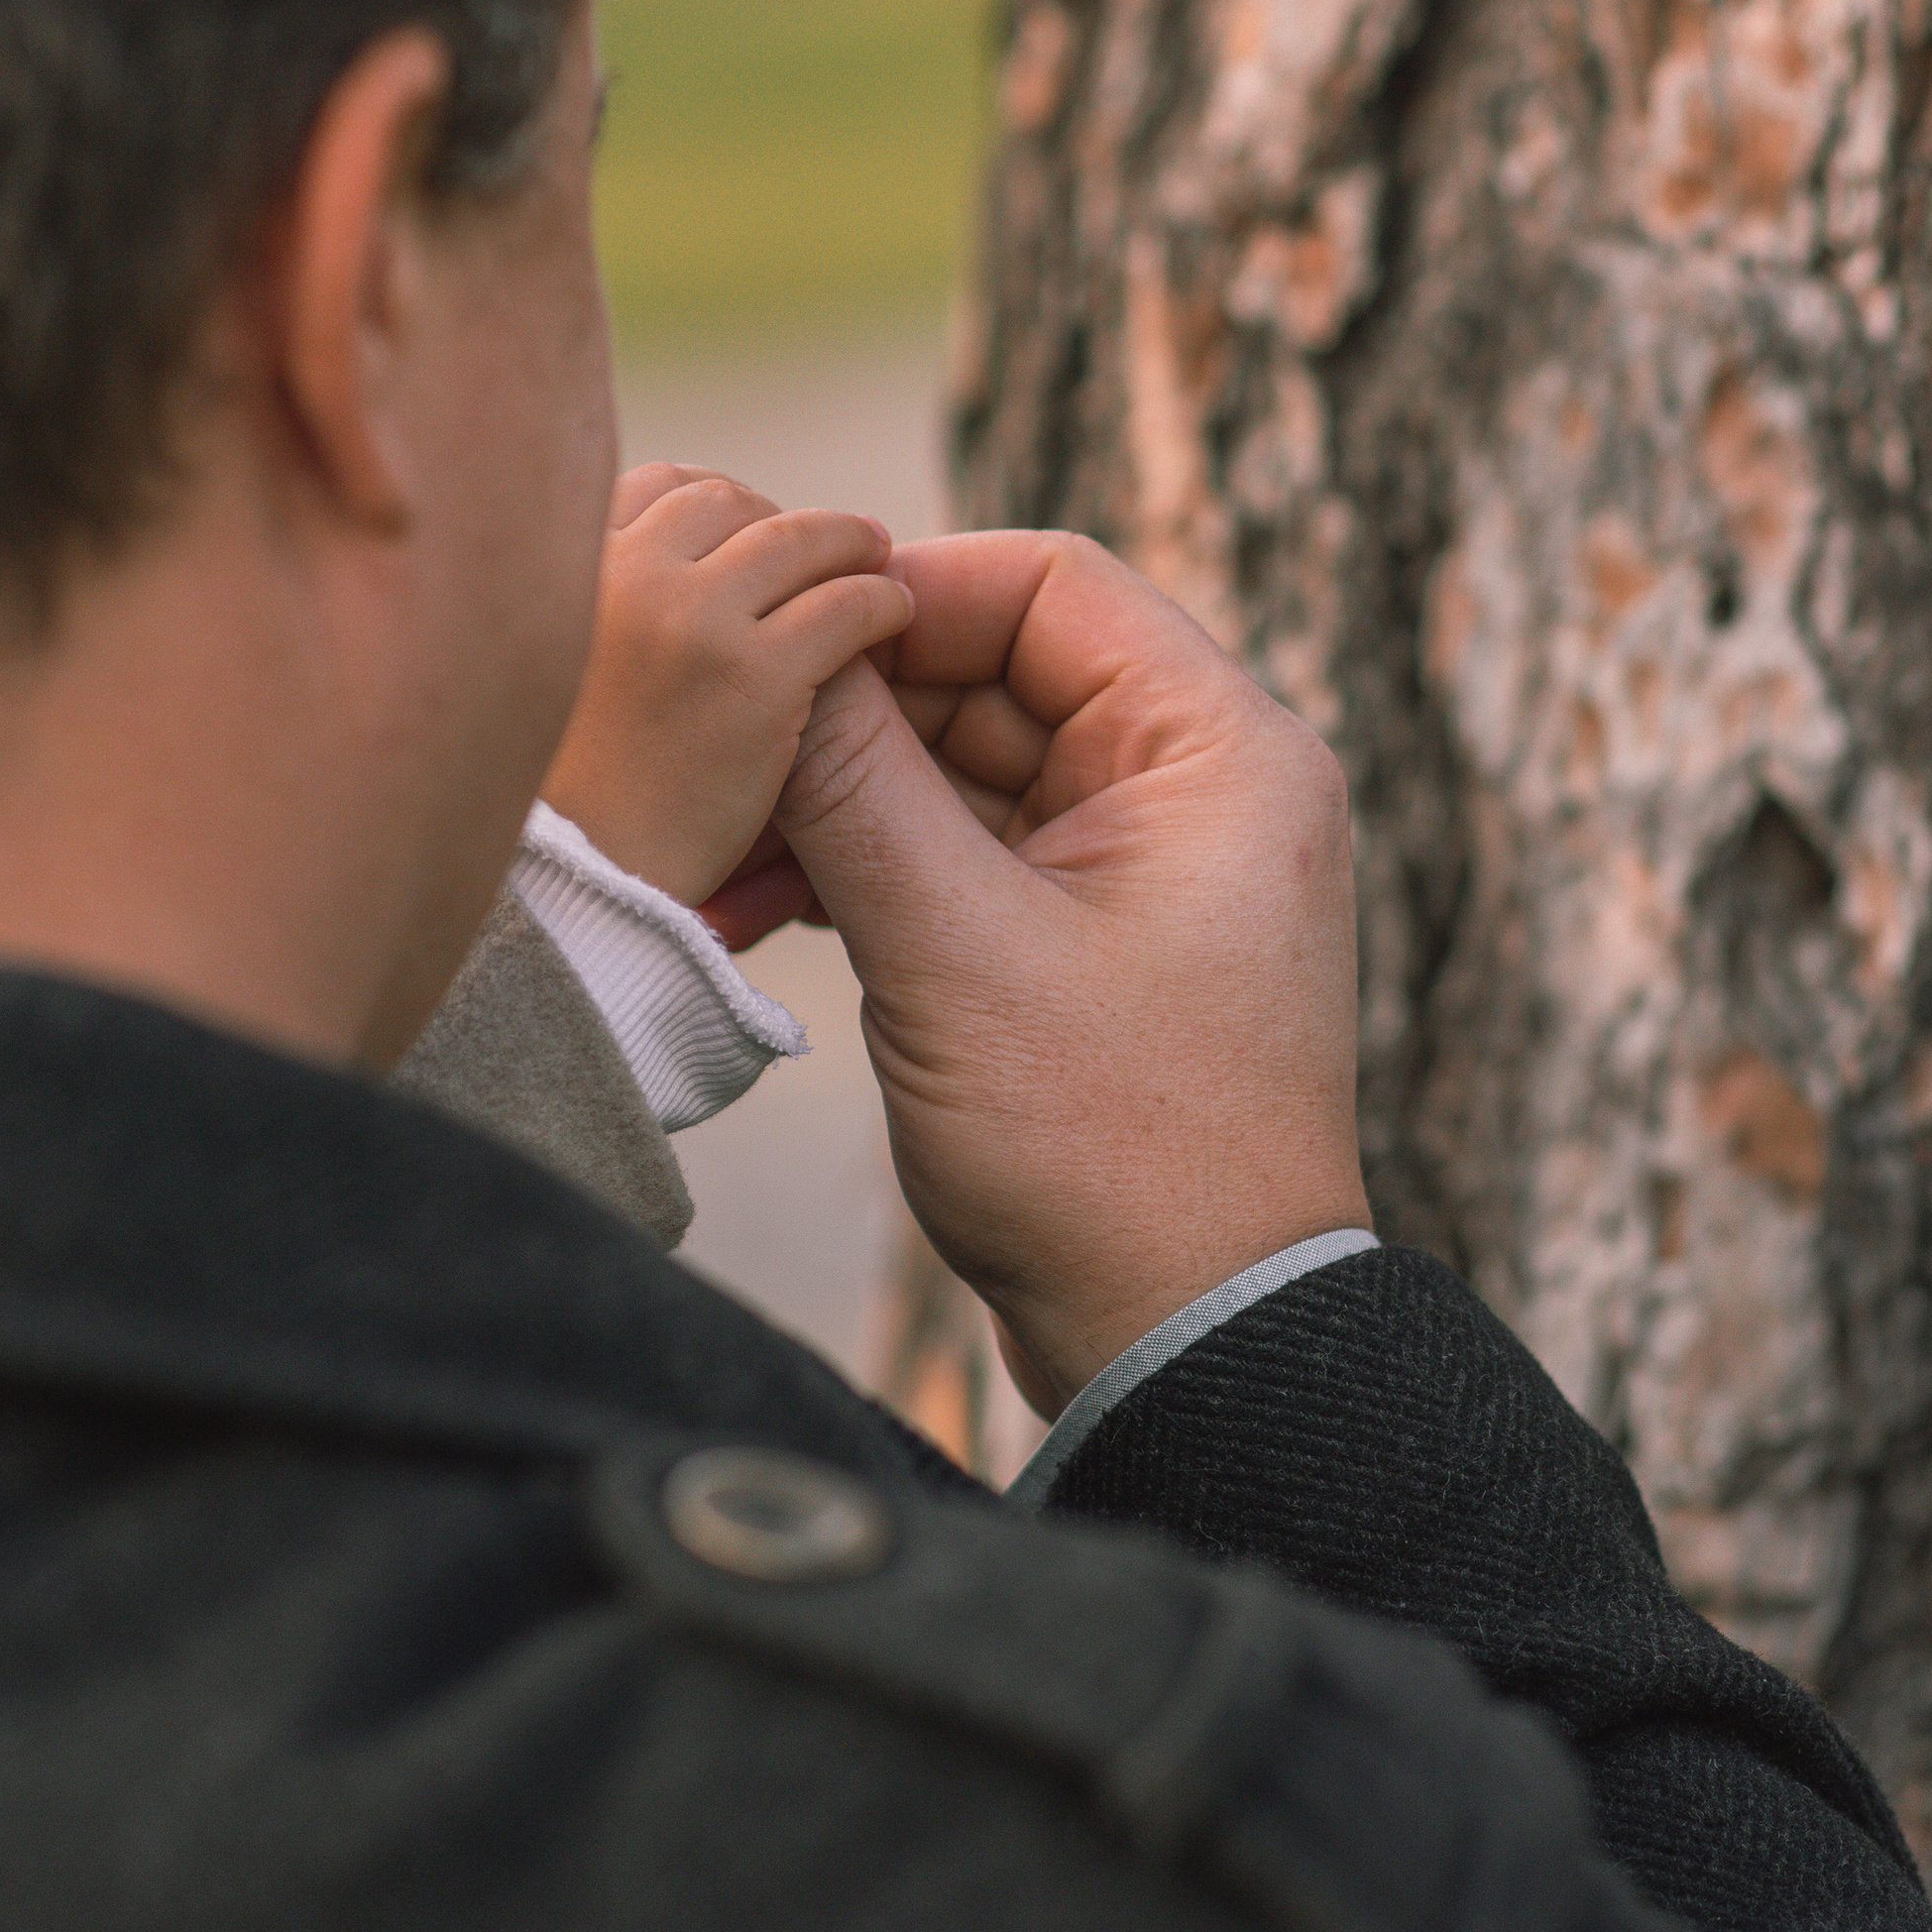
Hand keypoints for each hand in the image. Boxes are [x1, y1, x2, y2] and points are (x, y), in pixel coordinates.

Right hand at [544, 465, 911, 909]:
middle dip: (772, 528)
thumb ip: (592, 639)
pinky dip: (880, 605)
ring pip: (787, 542)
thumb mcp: (542, 701)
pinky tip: (894, 620)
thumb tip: (650, 603)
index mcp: (544, 576)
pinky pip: (842, 608)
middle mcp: (607, 573)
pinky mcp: (750, 680)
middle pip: (718, 504)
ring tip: (874, 566)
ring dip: (839, 549)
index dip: (709, 512)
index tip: (741, 546)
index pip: (650, 488)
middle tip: (819, 553)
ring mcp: (679, 618)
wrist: (559, 931)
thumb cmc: (549, 841)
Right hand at [769, 531, 1370, 1416]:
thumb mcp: (953, 949)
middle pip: (995, 675)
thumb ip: (855, 786)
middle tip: (711, 752)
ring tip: (712, 853)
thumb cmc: (1111, 1155)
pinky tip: (754, 908)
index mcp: (1220, 751)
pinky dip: (871, 874)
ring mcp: (1145, 872)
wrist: (1189, 1347)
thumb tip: (770, 657)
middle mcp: (1200, 790)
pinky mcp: (1090, 949)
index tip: (774, 629)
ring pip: (965, 774)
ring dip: (839, 804)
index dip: (902, 590)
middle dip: (848, 716)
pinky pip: (969, 859)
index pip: (1048, 584)